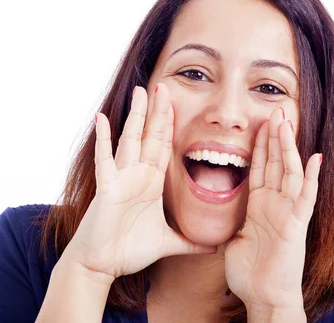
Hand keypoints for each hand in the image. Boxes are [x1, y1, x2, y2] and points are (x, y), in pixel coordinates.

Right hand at [63, 83, 215, 281]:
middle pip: (150, 136)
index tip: (178, 104)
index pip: (164, 147)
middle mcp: (137, 175)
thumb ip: (191, 242)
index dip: (171, 126)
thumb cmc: (129, 250)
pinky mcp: (107, 188)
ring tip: (141, 91)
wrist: (101, 265)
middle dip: (159, 112)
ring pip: (131, 140)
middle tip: (164, 86)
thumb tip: (214, 247)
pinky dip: (103, 139)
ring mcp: (121, 178)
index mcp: (152, 182)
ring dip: (136, 116)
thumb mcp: (169, 242)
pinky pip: (105, 159)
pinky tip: (102, 118)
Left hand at [224, 107, 321, 315]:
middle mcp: (276, 203)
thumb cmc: (250, 272)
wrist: (263, 296)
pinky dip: (313, 177)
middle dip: (276, 136)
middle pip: (277, 162)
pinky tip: (316, 157)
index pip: (262, 166)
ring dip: (289, 147)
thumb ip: (237, 221)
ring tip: (287, 122)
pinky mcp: (296, 224)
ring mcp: (287, 212)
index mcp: (260, 205)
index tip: (260, 123)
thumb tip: (227, 214)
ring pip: (290, 171)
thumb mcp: (236, 239)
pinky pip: (306, 197)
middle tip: (276, 109)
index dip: (261, 144)